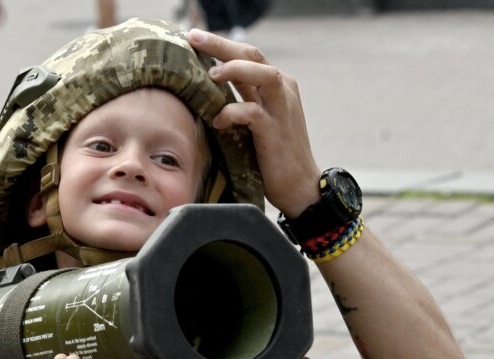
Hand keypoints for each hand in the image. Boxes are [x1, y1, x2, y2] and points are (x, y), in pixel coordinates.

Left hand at [187, 28, 321, 216]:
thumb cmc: (273, 154)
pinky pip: (251, 112)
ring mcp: (281, 109)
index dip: (221, 44)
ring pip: (262, 74)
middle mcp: (282, 90)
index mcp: (277, 85)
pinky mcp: (275, 131)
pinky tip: (218, 120)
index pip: (249, 55)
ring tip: (211, 74)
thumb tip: (211, 85)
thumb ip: (243, 98)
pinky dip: (231, 112)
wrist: (300, 186)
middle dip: (221, 44)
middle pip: (252, 56)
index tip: (194, 36)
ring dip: (234, 70)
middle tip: (193, 37)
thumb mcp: (258, 119)